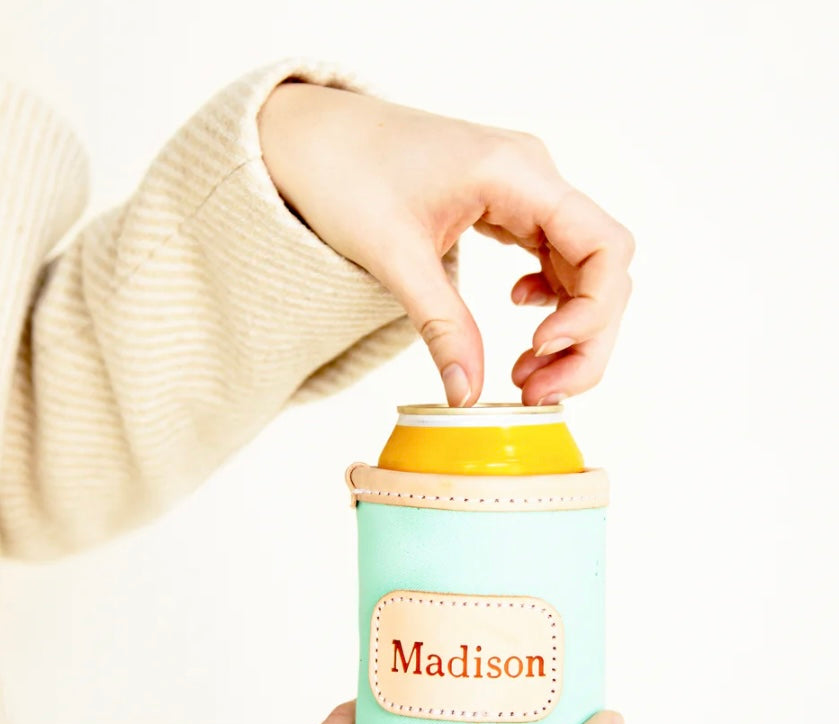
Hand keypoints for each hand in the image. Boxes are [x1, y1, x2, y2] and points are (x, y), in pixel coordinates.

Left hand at [257, 82, 633, 405]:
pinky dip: (551, 307)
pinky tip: (521, 325)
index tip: (541, 350)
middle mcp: (535, 178)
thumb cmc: (343, 170)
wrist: (311, 138)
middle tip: (538, 393)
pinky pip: (556, 263)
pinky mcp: (510, 210)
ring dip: (569, 331)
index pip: (604, 245)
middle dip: (584, 339)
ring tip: (525, 376)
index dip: (590, 311)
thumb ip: (440, 326)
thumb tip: (466, 394)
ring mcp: (526, 193)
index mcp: (516, 172)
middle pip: (604, 269)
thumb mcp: (392, 255)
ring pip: (584, 273)